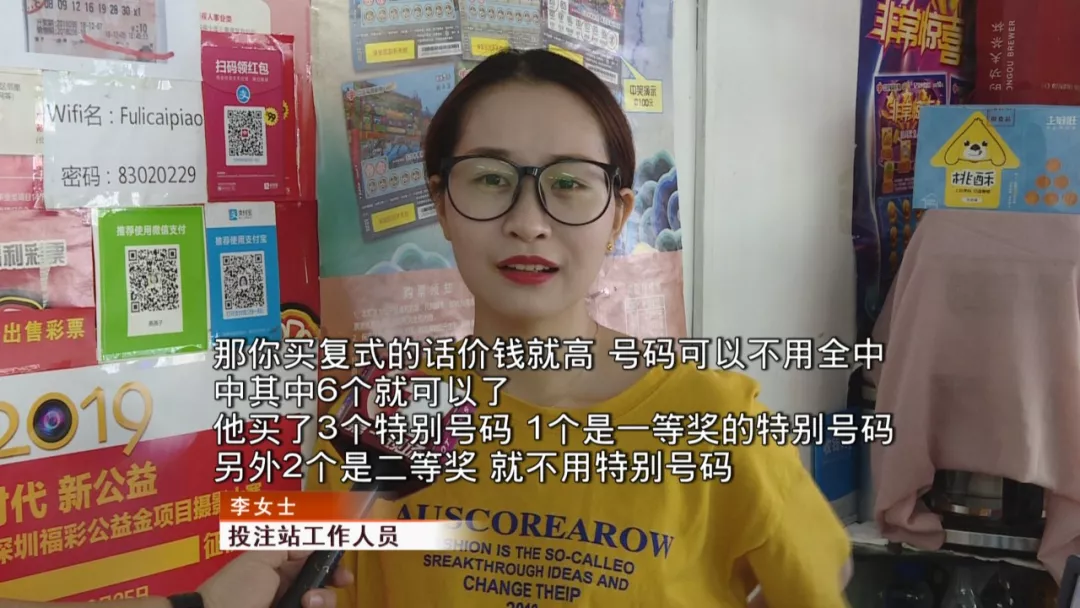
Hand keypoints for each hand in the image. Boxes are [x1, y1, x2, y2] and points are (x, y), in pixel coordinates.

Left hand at [198, 551, 352, 607]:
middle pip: (324, 581)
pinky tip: (308, 606)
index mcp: (279, 566)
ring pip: (322, 601)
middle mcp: (287, 588)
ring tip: (309, 602)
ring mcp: (289, 604)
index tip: (344, 554)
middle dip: (335, 578)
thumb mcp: (262, 557)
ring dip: (324, 599)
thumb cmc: (234, 591)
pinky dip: (319, 607)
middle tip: (341, 580)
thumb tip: (318, 531)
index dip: (330, 556)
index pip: (313, 558)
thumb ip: (291, 542)